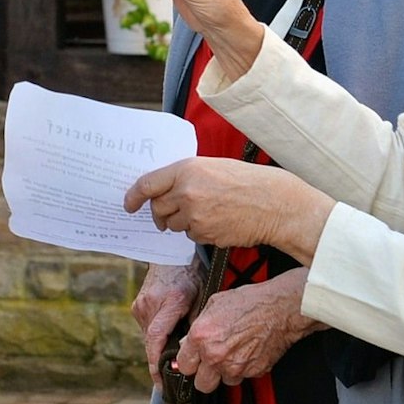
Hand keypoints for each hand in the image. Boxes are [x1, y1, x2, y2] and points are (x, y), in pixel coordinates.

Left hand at [124, 158, 334, 262]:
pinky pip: (190, 236)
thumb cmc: (247, 182)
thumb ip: (186, 177)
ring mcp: (194, 215)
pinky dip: (199, 232)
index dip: (134, 196)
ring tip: (207, 213)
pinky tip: (217, 222)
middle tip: (172, 213)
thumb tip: (163, 192)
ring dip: (183, 223)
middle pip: (158, 208)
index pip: (147, 184)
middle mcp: (186, 191)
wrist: (274, 203)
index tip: (128, 204)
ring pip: (173, 225)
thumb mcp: (213, 167)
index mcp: (187, 169)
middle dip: (161, 213)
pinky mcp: (204, 233)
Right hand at [131, 260, 200, 387]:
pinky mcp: (137, 306)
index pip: (156, 339)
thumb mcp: (201, 298)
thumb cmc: (191, 275)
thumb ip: (196, 324)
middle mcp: (150, 304)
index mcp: (170, 301)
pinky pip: (146, 329)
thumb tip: (194, 351)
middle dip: (159, 361)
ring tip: (172, 354)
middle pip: (151, 343)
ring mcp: (140, 305)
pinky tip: (167, 337)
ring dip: (158, 348)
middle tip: (169, 377)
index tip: (161, 381)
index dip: (156, 364)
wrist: (172, 254)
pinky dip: (156, 337)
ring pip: (148, 337)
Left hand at [173, 271, 322, 392]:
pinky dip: (244, 369)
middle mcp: (215, 355)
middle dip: (205, 375)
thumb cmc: (251, 302)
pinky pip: (243, 377)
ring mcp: (235, 366)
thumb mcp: (214, 304)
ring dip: (226, 373)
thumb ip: (198, 327)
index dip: (189, 362)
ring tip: (233, 354)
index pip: (184, 366)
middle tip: (211, 363)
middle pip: (201, 384)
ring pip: (223, 383)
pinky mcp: (253, 372)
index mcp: (201, 337)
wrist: (279, 308)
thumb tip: (189, 342)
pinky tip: (247, 353)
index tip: (194, 360)